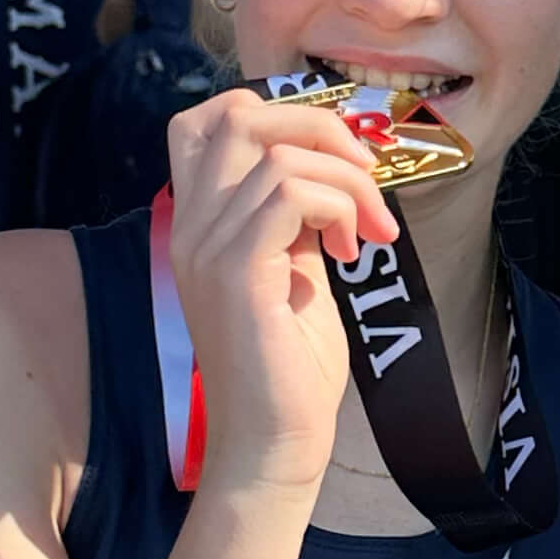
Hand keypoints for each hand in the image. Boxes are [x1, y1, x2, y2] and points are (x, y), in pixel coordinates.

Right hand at [164, 84, 395, 495]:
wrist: (275, 444)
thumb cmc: (290, 370)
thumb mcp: (294, 272)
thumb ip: (295, 220)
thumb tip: (329, 176)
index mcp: (198, 223)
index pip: (208, 121)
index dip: (280, 116)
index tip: (335, 161)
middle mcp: (190, 227)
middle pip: (238, 114)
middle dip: (320, 128)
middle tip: (366, 177)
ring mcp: (206, 247)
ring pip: (277, 152)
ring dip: (345, 179)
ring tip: (369, 230)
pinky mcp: (236, 273)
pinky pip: (290, 193)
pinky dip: (337, 205)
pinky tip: (352, 249)